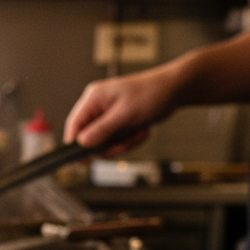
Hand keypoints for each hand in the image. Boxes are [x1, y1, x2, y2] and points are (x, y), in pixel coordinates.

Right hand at [64, 67, 179, 156]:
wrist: (175, 89)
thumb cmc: (152, 94)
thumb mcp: (125, 114)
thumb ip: (102, 129)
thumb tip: (81, 143)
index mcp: (94, 98)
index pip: (74, 124)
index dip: (75, 143)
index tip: (79, 160)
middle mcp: (98, 106)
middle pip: (89, 137)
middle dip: (108, 144)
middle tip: (122, 146)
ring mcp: (108, 115)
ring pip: (105, 142)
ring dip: (123, 143)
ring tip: (137, 133)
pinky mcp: (118, 122)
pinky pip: (117, 140)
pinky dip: (130, 139)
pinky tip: (141, 130)